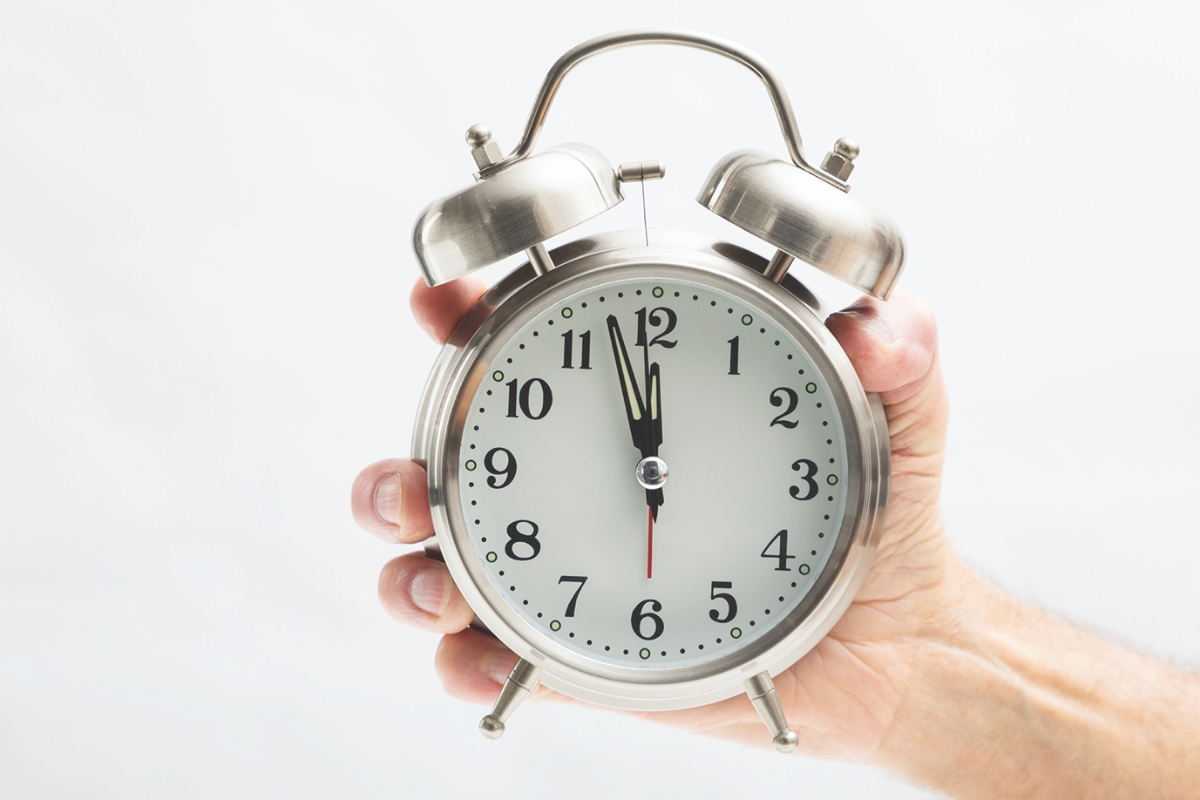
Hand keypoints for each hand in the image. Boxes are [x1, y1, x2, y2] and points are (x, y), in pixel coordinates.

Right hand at [353, 274, 951, 762]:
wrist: (896, 641)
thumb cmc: (880, 514)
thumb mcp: (900, 421)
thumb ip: (900, 355)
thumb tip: (877, 329)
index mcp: (636, 413)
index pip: (528, 351)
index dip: (465, 319)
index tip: (438, 303)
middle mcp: (583, 485)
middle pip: (451, 469)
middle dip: (398, 473)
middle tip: (410, 484)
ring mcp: (573, 570)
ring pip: (449, 567)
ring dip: (412, 575)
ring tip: (436, 587)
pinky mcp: (585, 652)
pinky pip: (502, 658)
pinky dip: (469, 663)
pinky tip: (479, 664)